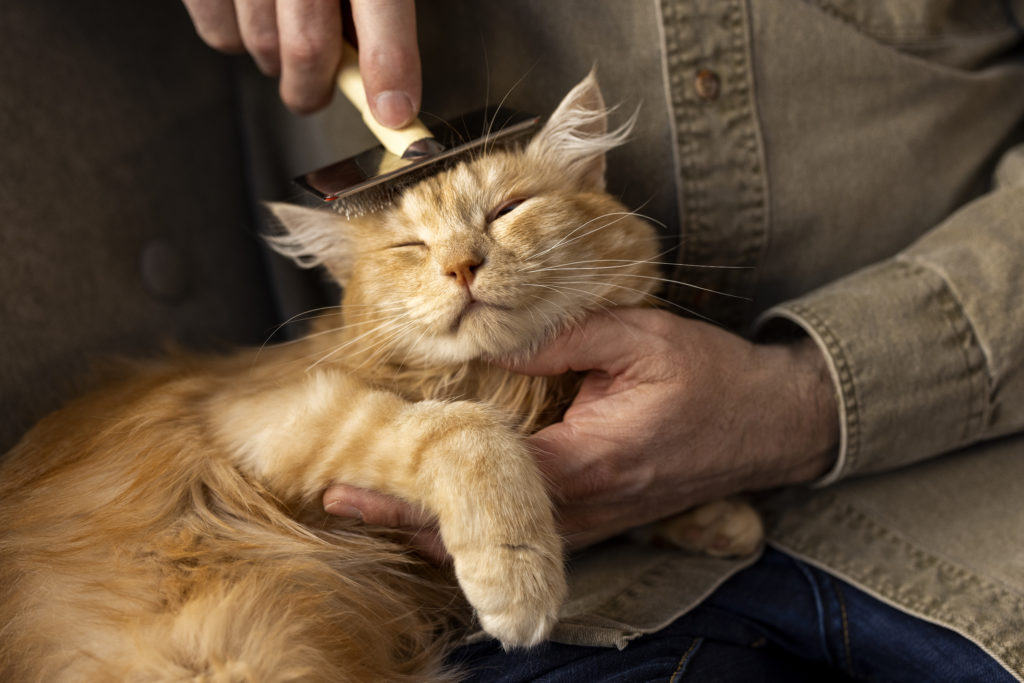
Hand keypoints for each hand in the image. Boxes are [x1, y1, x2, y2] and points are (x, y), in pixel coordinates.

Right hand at [182, 0, 420, 120]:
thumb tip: (375, 63)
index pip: (381, 4)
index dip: (391, 66)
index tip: (395, 112)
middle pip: (308, 46)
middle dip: (317, 89)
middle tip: (316, 95)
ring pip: (262, 45)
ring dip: (277, 64)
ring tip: (286, 41)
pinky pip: (217, 32)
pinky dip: (236, 41)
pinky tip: (251, 18)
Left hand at [324, 309, 838, 555]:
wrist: (769, 421)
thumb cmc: (710, 376)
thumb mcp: (638, 337)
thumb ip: (559, 338)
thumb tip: (488, 336)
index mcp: (587, 463)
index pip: (480, 488)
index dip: (411, 493)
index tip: (353, 486)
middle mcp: (583, 506)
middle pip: (477, 529)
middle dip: (405, 518)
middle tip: (343, 498)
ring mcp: (591, 519)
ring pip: (496, 534)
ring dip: (434, 522)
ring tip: (375, 502)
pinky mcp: (598, 515)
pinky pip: (525, 526)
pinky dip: (476, 518)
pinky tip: (444, 501)